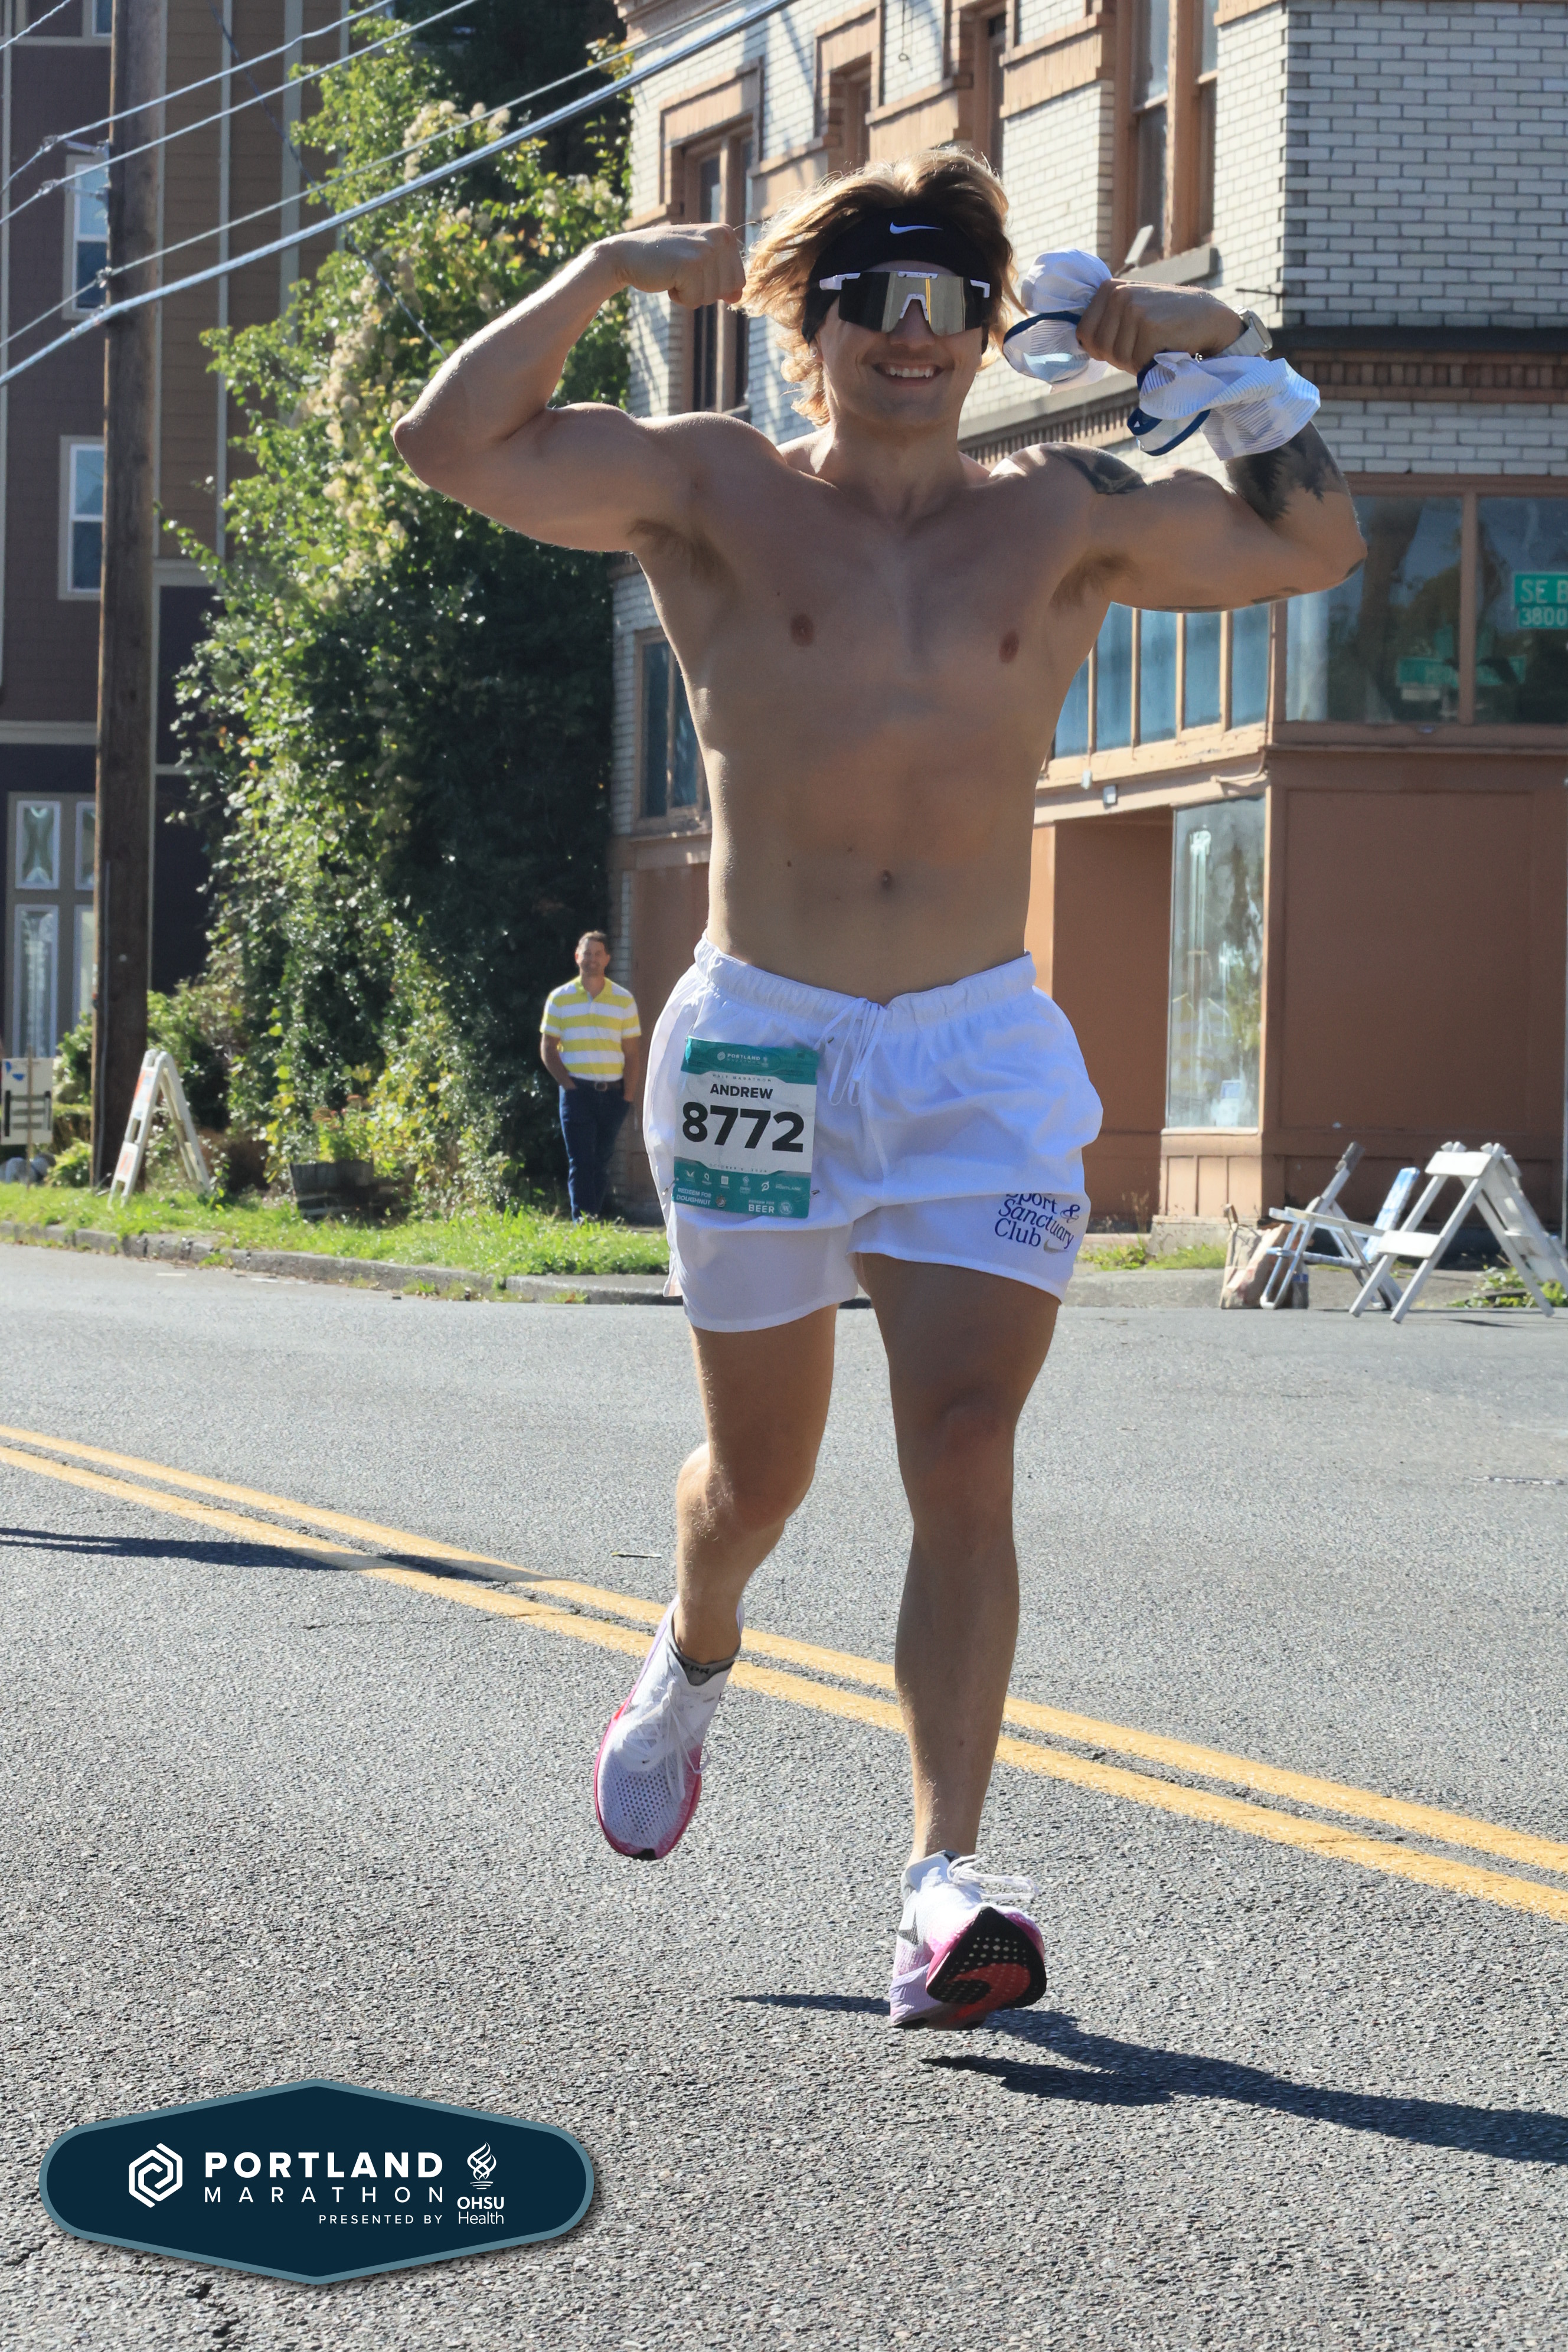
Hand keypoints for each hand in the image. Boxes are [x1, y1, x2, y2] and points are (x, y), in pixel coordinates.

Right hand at [601, 224, 745, 311]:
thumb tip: (738, 297)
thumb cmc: (665, 260)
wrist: (628, 254)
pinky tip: (668, 278)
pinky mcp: (691, 265)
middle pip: (728, 290)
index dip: (715, 286)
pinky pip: (694, 301)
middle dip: (705, 291)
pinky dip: (680, 297)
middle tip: (683, 272)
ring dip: (690, 293)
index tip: (694, 269)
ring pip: (711, 297)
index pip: (738, 281)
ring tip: (675, 273)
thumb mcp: (699, 263)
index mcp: (726, 233)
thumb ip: (722, 277)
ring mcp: (706, 250)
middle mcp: (720, 237)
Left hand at [1076, 280, 1243, 374]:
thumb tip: (1078, 342)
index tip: (1126, 340)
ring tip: (1157, 343)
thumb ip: (1106, 319)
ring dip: (1138, 361)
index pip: (1084, 335)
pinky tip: (1166, 346)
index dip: (1103, 348)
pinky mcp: (1150, 327)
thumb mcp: (1131, 309)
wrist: (1207, 318)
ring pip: (1118, 359)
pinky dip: (1152, 363)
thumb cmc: (1166, 321)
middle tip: (1145, 343)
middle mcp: (1118, 295)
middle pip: (1100, 349)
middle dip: (1120, 356)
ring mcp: (1133, 309)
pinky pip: (1137, 363)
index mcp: (1108, 289)